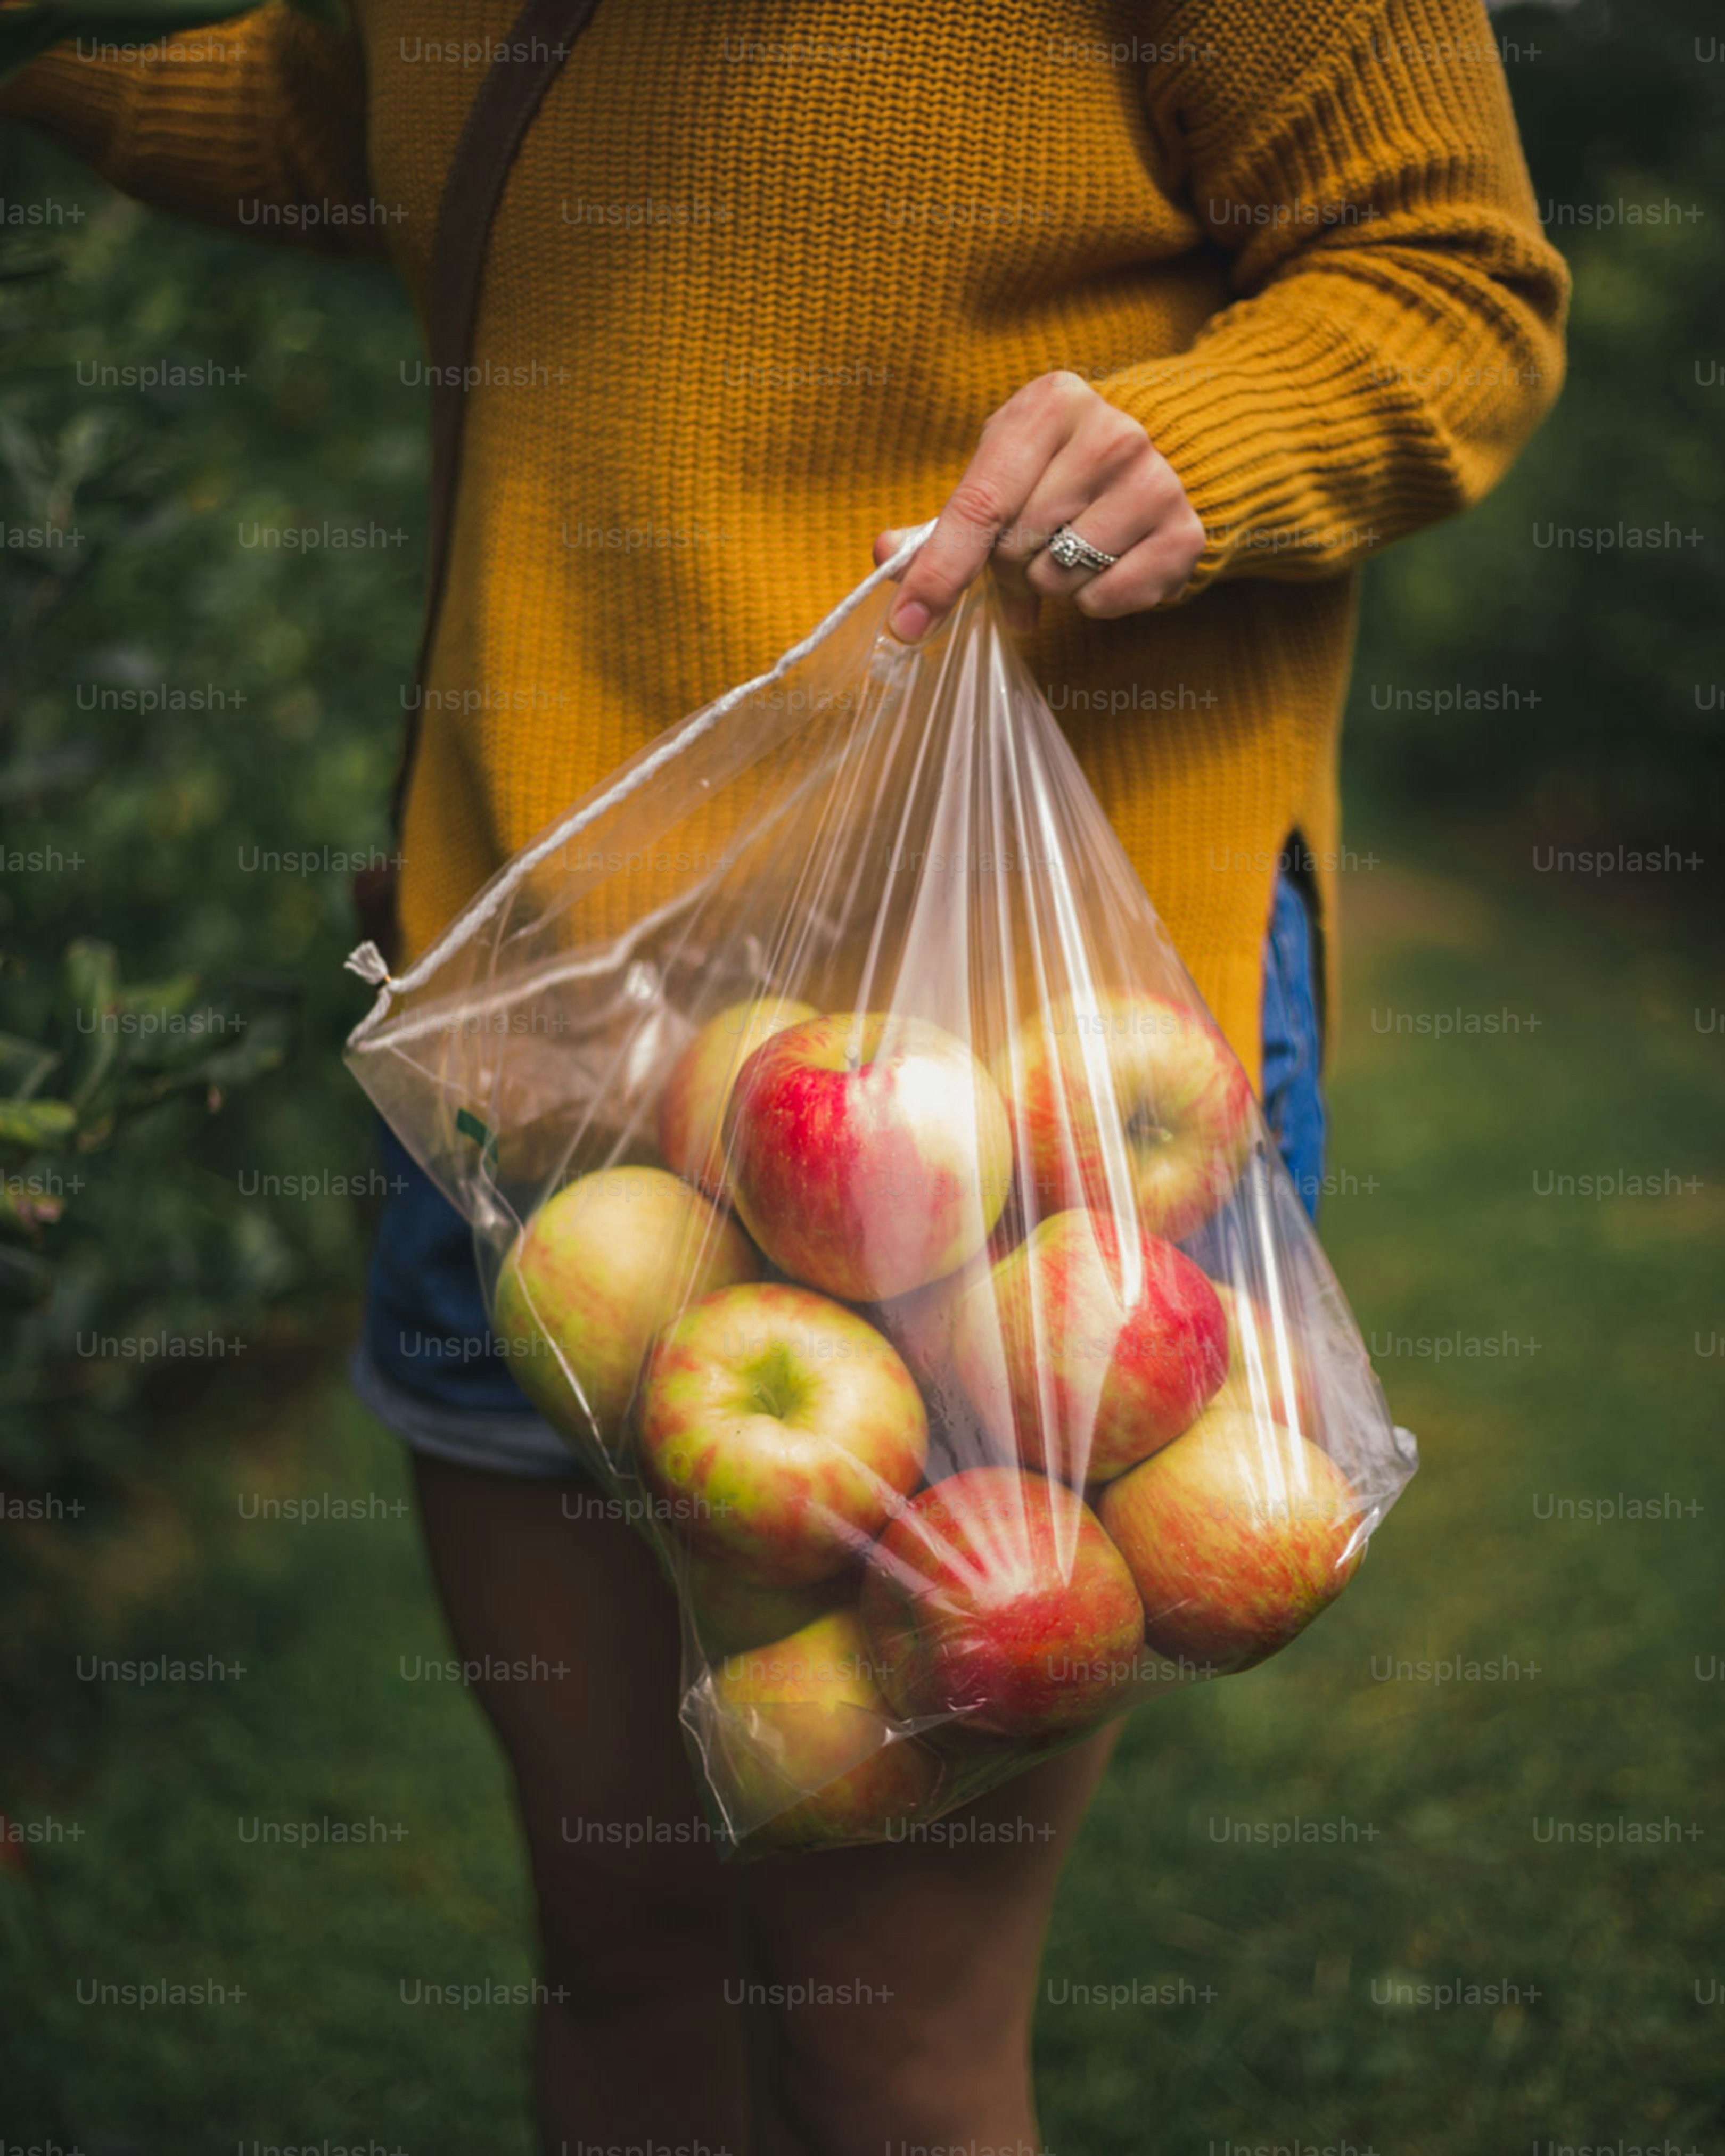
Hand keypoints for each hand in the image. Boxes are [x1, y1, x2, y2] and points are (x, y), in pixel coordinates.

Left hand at [872, 370, 1205, 641]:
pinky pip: (1107, 600)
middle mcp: (1111, 432)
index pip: (980, 504)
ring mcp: (1155, 481)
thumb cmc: (1057, 472)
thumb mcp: (999, 475)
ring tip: (1070, 550)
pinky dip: (1094, 600)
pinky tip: (1107, 564)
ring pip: (1060, 579)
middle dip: (1007, 566)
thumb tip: (885, 556)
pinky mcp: (1184, 532)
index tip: (905, 626)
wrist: (1160, 461)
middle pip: (1016, 547)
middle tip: (1030, 547)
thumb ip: (941, 524)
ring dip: (1050, 585)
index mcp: (1051, 404)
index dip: (940, 572)